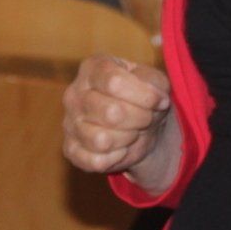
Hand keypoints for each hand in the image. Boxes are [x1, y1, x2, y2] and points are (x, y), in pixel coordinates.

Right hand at [62, 54, 180, 192]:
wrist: (140, 126)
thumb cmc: (143, 98)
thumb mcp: (155, 81)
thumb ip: (155, 83)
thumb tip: (156, 99)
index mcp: (92, 68)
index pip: (115, 82)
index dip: (144, 96)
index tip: (160, 101)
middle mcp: (74, 94)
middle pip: (111, 113)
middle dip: (140, 119)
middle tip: (146, 118)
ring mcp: (69, 122)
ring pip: (102, 140)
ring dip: (128, 138)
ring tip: (132, 131)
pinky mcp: (71, 149)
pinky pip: (95, 161)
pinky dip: (116, 158)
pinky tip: (121, 148)